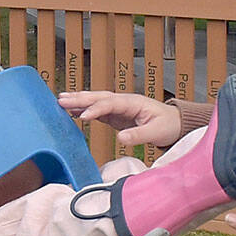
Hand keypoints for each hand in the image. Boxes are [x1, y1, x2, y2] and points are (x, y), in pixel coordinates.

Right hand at [58, 90, 181, 147]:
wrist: (175, 123)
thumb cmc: (168, 125)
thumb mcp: (157, 132)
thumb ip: (139, 135)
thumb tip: (122, 138)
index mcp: (133, 102)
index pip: (110, 103)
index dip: (96, 109)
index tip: (82, 116)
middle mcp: (124, 101)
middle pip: (98, 97)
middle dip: (80, 98)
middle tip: (60, 100)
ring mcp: (119, 107)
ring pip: (96, 101)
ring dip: (79, 100)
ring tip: (60, 100)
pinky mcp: (116, 115)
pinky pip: (98, 110)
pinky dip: (84, 109)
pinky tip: (72, 111)